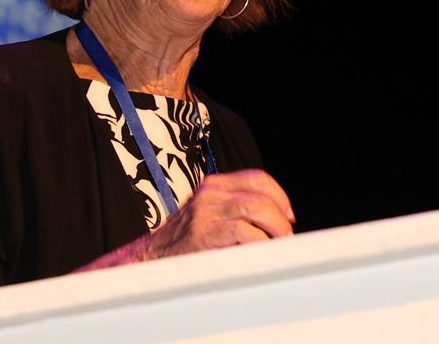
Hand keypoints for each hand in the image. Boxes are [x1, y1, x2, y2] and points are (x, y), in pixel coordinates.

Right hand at [73, 169, 293, 271]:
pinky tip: (261, 253)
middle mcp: (209, 192)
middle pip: (260, 194)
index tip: (289, 215)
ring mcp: (204, 211)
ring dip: (275, 228)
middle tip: (286, 237)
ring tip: (280, 245)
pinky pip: (242, 231)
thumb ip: (235, 212)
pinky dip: (259, 242)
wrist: (149, 260)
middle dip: (280, 217)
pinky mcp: (202, 233)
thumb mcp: (209, 216)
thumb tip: (277, 222)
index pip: (257, 178)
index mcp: (213, 185)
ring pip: (255, 208)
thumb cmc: (185, 244)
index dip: (279, 195)